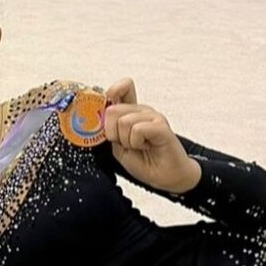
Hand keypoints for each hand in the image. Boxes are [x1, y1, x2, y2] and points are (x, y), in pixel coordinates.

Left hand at [104, 78, 199, 193]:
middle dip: (113, 133)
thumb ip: (109, 131)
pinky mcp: (161, 127)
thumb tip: (100, 119)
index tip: (106, 115)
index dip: (109, 95)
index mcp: (131, 112)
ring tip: (139, 146)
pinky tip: (146, 146)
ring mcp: (153, 116)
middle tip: (126, 143)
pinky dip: (136, 143)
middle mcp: (142, 110)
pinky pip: (138, 129)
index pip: (121, 88)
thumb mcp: (118, 146)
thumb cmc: (145, 161)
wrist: (165, 177)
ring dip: (126, 141)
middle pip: (113, 109)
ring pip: (124, 121)